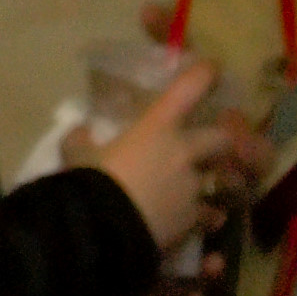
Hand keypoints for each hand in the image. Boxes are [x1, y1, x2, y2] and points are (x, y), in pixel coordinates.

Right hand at [64, 61, 263, 254]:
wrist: (103, 228)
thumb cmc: (90, 180)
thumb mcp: (74, 154)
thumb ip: (81, 140)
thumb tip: (82, 132)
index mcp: (156, 129)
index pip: (186, 92)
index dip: (202, 76)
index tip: (212, 67)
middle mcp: (183, 154)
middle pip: (222, 139)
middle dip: (222, 140)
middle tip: (213, 144)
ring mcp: (193, 188)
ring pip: (218, 182)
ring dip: (212, 184)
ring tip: (204, 192)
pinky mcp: (194, 220)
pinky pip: (206, 216)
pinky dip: (202, 217)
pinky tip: (194, 223)